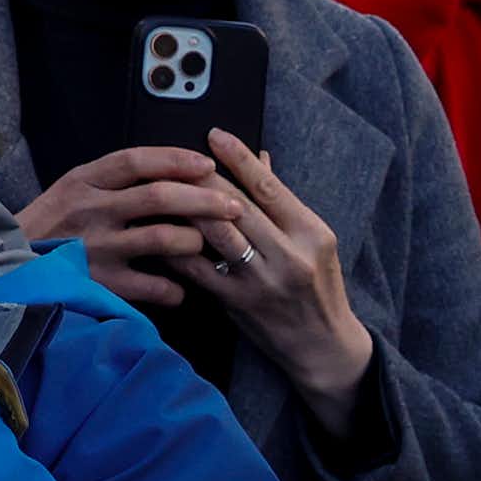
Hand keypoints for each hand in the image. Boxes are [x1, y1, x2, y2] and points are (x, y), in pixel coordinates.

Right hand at [16, 147, 244, 306]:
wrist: (4, 272)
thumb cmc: (50, 228)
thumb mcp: (72, 192)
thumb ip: (115, 180)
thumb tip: (176, 166)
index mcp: (82, 181)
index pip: (136, 161)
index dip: (176, 159)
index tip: (208, 163)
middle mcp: (89, 210)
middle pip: (159, 197)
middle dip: (205, 199)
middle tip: (236, 206)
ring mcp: (95, 248)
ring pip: (162, 238)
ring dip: (194, 241)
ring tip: (205, 246)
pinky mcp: (99, 284)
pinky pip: (154, 286)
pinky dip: (175, 290)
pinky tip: (181, 290)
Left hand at [169, 129, 374, 433]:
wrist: (322, 345)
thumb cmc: (320, 288)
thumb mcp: (316, 242)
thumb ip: (284, 205)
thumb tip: (260, 161)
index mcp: (312, 234)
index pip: (270, 187)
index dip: (240, 158)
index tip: (215, 135)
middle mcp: (288, 256)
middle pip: (237, 205)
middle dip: (202, 177)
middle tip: (174, 155)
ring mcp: (261, 281)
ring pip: (214, 233)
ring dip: (184, 207)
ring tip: (159, 186)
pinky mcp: (237, 303)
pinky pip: (197, 268)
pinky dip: (176, 247)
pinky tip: (158, 230)